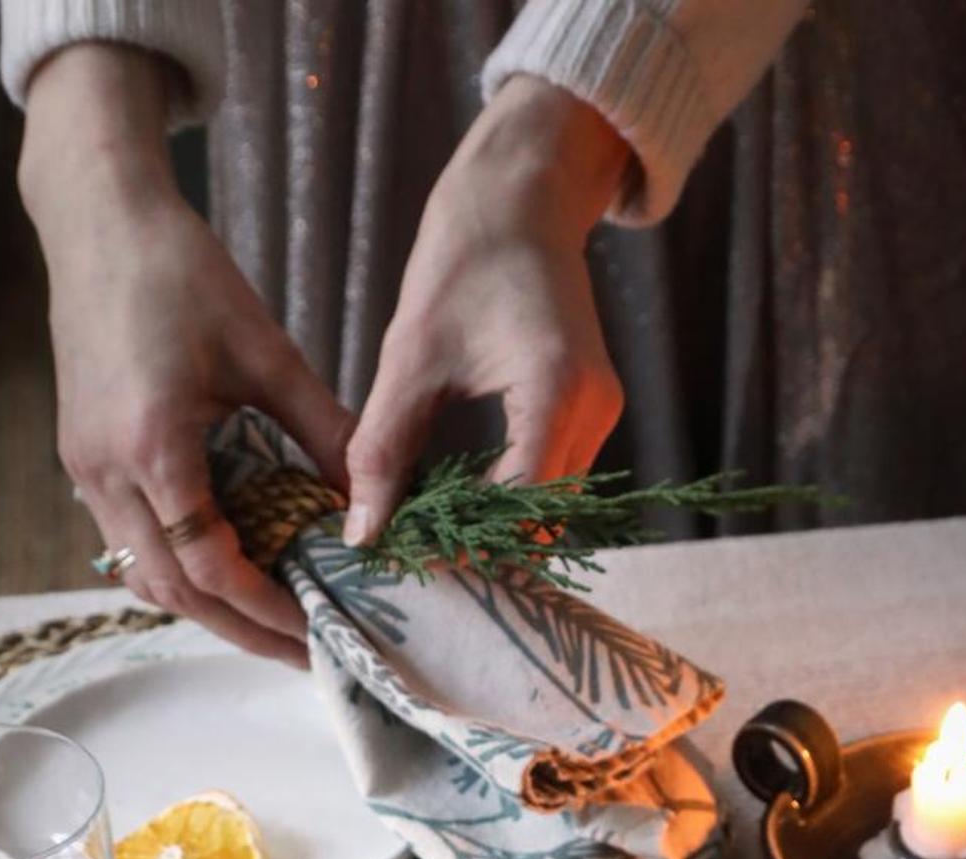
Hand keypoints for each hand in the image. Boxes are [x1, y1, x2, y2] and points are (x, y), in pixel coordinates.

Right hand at [20, 44, 352, 662]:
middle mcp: (106, 470)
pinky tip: (223, 562)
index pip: (210, 566)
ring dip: (204, 605)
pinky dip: (176, 566)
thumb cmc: (181, 270)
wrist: (96, 215)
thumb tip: (372, 498)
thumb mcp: (266, 351)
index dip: (266, 610)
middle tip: (301, 649)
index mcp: (153, 446)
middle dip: (239, 629)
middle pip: (173, 591)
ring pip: (142, 574)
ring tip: (266, 615)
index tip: (315, 630)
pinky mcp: (80, 457)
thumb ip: (322, 431)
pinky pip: (126, 540)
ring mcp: (84, 468)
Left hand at [344, 76, 630, 544]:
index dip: (467, 543)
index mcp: (555, 391)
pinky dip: (510, 497)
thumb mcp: (409, 357)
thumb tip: (362, 533)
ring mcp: (603, 412)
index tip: (410, 555)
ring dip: (495, 524)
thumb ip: (383, 449)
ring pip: (552, 507)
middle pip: (542, 519)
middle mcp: (594, 410)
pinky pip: (555, 479)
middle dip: (481, 544)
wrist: (521, 197)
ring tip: (432, 525)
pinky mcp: (595, 410)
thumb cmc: (463, 257)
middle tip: (415, 551)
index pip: (519, 508)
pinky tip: (461, 495)